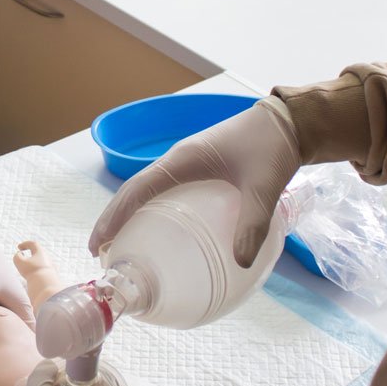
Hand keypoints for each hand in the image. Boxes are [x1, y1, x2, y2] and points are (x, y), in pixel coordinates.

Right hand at [90, 96, 300, 267]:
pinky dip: (151, 210)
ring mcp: (187, 164)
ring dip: (129, 214)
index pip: (138, 188)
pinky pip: (165, 191)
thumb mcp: (263, 186)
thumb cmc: (272, 146)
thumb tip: (240, 263)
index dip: (115, 215)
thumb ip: (253, 224)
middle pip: (135, 191)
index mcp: (183, 159)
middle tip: (100, 251)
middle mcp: (178, 160)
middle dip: (114, 219)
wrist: (288, 123)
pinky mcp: (199, 169)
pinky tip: (159, 232)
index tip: (98, 242)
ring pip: (147, 190)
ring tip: (121, 244)